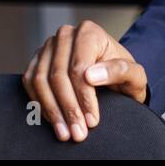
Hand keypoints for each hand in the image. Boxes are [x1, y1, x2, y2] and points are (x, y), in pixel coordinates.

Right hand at [21, 20, 147, 142]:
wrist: (112, 75)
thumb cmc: (124, 74)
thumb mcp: (134, 74)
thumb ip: (120, 71)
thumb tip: (90, 76)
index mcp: (89, 32)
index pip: (79, 68)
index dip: (84, 98)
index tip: (91, 120)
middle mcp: (66, 35)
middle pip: (58, 75)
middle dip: (68, 109)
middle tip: (77, 133)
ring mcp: (48, 47)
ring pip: (41, 81)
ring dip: (52, 111)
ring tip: (65, 132)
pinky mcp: (37, 60)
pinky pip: (30, 83)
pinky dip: (40, 104)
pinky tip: (53, 120)